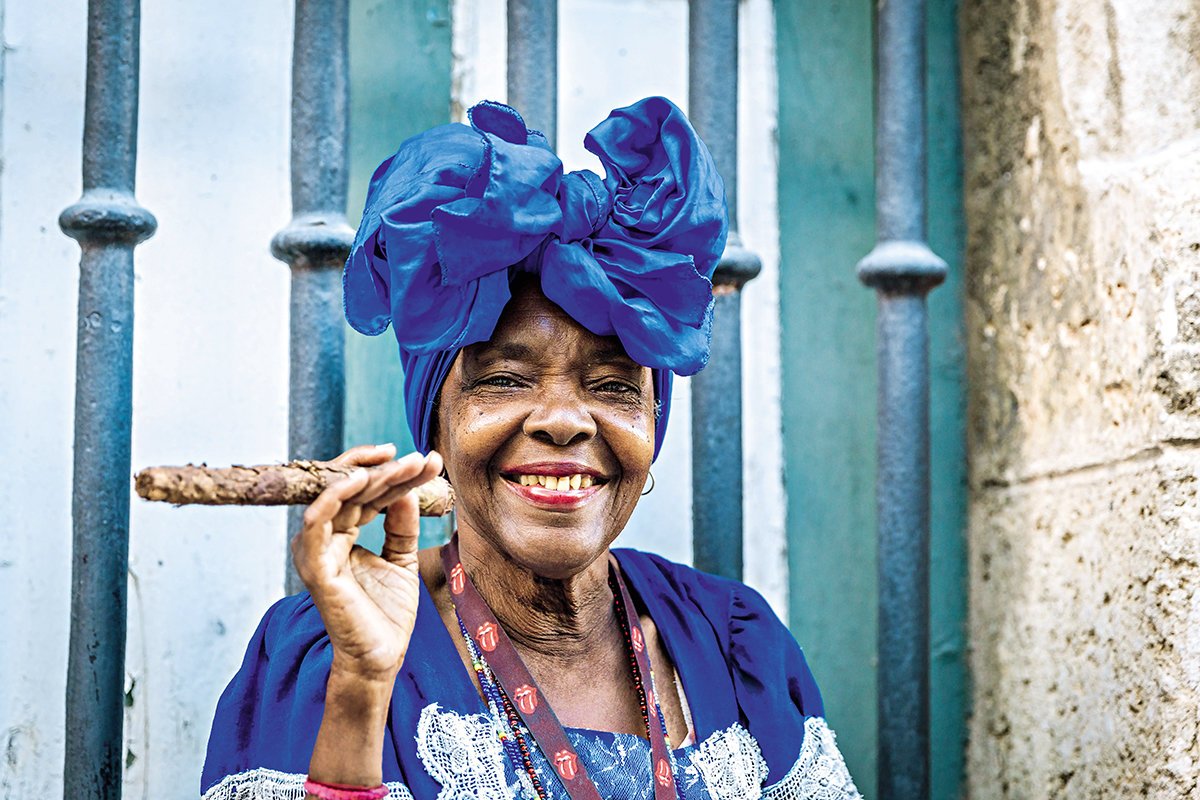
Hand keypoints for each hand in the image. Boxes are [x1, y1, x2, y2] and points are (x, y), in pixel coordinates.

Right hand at [291, 443, 442, 682]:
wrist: (380, 657)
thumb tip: (407, 489)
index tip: (424, 459)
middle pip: (351, 489)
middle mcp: (324, 537)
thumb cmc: (386, 613)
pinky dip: (334, 497)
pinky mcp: (315, 567)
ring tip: (403, 464)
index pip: (363, 492)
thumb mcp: (402, 558)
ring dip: (370, 476)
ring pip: (337, 498)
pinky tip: (358, 480)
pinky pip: (316, 523)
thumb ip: (401, 524)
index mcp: (341, 533)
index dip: (391, 472)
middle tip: (422, 458)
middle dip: (387, 469)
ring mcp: (317, 550)